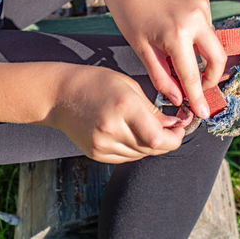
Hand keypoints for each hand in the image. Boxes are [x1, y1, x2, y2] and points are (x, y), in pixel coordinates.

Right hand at [45, 65, 184, 163]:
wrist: (60, 95)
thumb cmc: (95, 83)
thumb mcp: (129, 87)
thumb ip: (153, 110)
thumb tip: (173, 126)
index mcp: (124, 107)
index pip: (159, 139)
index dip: (175, 138)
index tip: (179, 129)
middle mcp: (112, 129)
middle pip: (152, 149)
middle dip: (166, 141)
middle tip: (169, 128)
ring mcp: (102, 144)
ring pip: (141, 155)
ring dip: (151, 145)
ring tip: (147, 128)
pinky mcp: (96, 153)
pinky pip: (126, 157)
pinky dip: (135, 148)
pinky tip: (132, 134)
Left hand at [95, 0, 226, 117]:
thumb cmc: (131, 16)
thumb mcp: (142, 51)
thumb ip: (161, 77)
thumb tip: (177, 98)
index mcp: (176, 34)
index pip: (192, 75)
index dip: (198, 97)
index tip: (203, 112)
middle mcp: (195, 19)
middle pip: (217, 59)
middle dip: (211, 78)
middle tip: (197, 87)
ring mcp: (202, 8)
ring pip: (214, 44)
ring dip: (202, 58)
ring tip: (181, 59)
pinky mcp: (203, 3)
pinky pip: (208, 30)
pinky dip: (199, 42)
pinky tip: (181, 39)